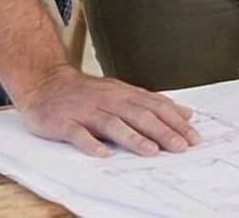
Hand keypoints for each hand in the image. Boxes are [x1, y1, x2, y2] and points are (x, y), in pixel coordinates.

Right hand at [13, 65, 200, 158]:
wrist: (45, 83)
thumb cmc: (87, 93)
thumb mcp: (121, 92)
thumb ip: (150, 103)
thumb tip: (185, 113)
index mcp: (124, 93)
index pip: (155, 106)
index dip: (175, 121)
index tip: (193, 136)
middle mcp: (108, 100)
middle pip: (139, 115)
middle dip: (162, 131)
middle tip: (181, 146)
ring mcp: (86, 111)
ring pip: (113, 124)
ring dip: (134, 138)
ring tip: (151, 151)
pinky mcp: (65, 122)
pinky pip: (79, 134)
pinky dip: (91, 144)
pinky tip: (103, 154)